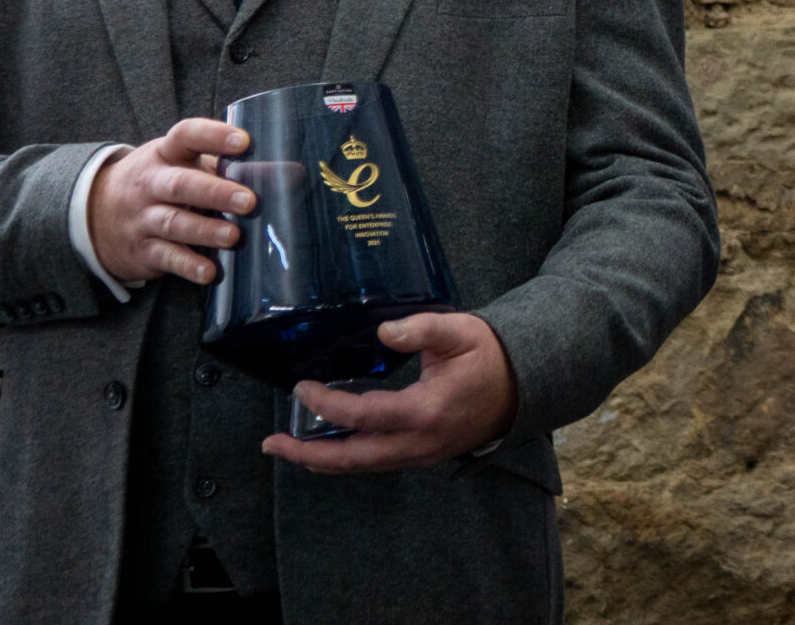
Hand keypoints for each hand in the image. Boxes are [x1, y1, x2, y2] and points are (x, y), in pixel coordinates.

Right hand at [85, 118, 253, 284]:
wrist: (96, 214)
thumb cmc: (161, 183)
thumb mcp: (182, 165)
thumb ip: (226, 166)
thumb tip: (290, 173)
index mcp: (166, 153)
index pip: (186, 136)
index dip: (213, 136)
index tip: (244, 141)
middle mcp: (151, 183)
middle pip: (180, 184)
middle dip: (215, 192)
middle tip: (249, 201)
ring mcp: (144, 217)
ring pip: (174, 222)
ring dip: (205, 231)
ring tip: (233, 236)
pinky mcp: (143, 249)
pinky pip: (166, 257)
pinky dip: (188, 265)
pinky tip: (209, 272)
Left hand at [261, 312, 518, 473]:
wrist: (523, 385)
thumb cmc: (489, 355)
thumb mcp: (460, 331)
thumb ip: (421, 329)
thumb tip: (383, 332)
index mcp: (425, 411)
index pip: (363, 416)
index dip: (326, 405)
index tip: (301, 387)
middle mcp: (419, 442)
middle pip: (353, 458)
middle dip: (307, 453)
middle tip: (271, 443)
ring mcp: (421, 454)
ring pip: (362, 465)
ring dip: (322, 460)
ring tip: (287, 447)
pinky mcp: (421, 455)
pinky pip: (375, 462)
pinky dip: (346, 457)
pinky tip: (327, 444)